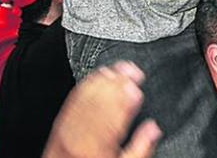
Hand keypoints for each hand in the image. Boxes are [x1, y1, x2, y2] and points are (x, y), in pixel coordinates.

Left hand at [45, 61, 160, 157]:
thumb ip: (140, 147)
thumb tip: (154, 128)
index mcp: (101, 146)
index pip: (115, 117)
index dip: (126, 100)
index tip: (136, 88)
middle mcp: (84, 134)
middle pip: (103, 102)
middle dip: (118, 83)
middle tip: (131, 70)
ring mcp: (71, 126)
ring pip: (89, 97)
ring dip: (105, 79)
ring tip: (118, 69)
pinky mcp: (63, 121)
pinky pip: (75, 98)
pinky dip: (88, 84)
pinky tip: (98, 76)